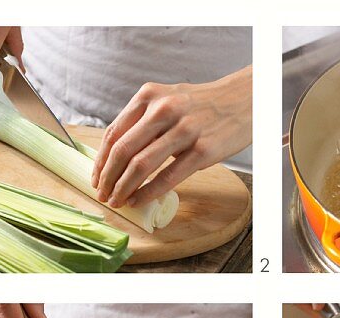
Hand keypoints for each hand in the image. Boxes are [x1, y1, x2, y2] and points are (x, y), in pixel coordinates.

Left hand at [91, 66, 251, 207]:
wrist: (243, 99)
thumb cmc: (201, 105)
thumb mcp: (168, 100)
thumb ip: (143, 121)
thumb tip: (116, 156)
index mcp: (149, 96)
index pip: (114, 133)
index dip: (101, 161)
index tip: (96, 178)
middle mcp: (164, 109)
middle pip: (123, 150)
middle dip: (107, 178)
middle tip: (103, 194)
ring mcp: (184, 130)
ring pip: (141, 165)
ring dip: (123, 188)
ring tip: (117, 200)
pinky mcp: (202, 150)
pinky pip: (167, 177)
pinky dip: (148, 192)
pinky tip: (138, 200)